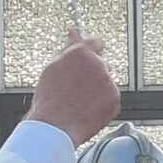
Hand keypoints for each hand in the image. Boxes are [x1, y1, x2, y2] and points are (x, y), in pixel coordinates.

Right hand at [26, 31, 120, 147]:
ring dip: (96, 89)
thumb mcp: (52, 68)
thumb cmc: (48, 102)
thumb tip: (75, 33)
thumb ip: (68, 48)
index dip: (89, 51)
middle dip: (91, 74)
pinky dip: (101, 104)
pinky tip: (85, 110)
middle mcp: (98, 64)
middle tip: (74, 89)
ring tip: (77, 103)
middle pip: (100, 64)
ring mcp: (107, 82)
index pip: (94, 42)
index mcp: (81, 52)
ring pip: (105, 82)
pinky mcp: (114, 99)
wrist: (53, 128)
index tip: (86, 55)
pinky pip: (110, 99)